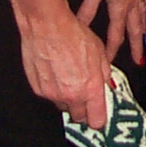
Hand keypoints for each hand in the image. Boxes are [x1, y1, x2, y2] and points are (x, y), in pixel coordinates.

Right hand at [17, 7, 111, 128]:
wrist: (47, 26)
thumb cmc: (72, 34)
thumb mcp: (99, 52)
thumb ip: (105, 74)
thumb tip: (108, 85)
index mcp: (91, 88)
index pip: (97, 120)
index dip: (99, 119)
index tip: (99, 114)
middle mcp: (72, 95)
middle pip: (79, 117)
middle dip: (83, 109)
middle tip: (84, 95)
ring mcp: (53, 94)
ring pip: (63, 106)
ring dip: (68, 99)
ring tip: (68, 77)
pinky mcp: (38, 89)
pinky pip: (49, 96)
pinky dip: (53, 89)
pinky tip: (56, 71)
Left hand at [76, 0, 145, 66]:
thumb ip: (87, 8)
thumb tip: (78, 25)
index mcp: (120, 7)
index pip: (116, 36)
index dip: (112, 51)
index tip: (109, 62)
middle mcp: (131, 4)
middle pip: (135, 31)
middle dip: (137, 48)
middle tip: (140, 60)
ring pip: (142, 19)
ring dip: (142, 32)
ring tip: (143, 39)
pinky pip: (143, 7)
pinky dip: (143, 15)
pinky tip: (141, 12)